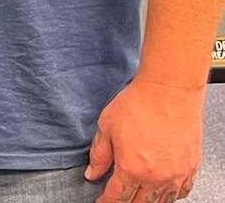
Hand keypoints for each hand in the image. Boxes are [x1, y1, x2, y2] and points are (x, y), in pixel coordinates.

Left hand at [86, 78, 204, 201]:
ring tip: (138, 196)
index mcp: (132, 169)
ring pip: (162, 201)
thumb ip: (99, 155)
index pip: (117, 197)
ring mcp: (176, 174)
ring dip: (148, 201)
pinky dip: (171, 195)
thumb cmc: (138, 104)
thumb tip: (92, 173)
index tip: (101, 202)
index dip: (106, 202)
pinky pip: (182, 191)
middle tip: (119, 198)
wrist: (169, 91)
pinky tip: (162, 191)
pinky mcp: (191, 167)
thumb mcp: (106, 127)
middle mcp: (156, 177)